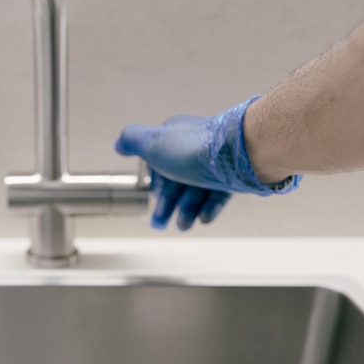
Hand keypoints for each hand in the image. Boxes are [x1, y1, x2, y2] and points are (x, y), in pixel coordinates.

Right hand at [115, 97, 300, 229]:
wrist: (243, 152)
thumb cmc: (196, 148)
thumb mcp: (152, 142)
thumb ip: (133, 140)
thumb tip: (120, 143)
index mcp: (173, 137)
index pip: (158, 163)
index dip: (154, 184)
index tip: (150, 201)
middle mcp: (193, 147)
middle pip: (177, 179)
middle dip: (167, 203)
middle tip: (160, 224)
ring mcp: (214, 161)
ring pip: (197, 188)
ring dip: (186, 209)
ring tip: (183, 225)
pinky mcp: (233, 174)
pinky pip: (218, 193)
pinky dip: (208, 206)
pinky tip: (203, 219)